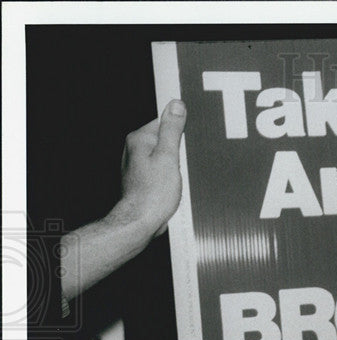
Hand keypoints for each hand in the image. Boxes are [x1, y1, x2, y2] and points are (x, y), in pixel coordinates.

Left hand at [112, 99, 186, 236]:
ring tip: (177, 179)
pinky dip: (169, 176)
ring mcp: (137, 164)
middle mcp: (134, 149)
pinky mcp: (142, 179)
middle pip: (165, 140)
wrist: (141, 221)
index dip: (181, 134)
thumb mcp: (169, 156)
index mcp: (140, 138)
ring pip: (164, 157)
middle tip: (183, 166)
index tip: (187, 147)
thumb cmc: (154, 193)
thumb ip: (173, 130)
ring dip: (175, 166)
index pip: (165, 123)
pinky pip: (161, 170)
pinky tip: (172, 187)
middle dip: (179, 151)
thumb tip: (176, 105)